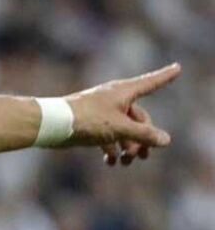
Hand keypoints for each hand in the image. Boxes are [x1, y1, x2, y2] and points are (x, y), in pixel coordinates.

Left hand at [64, 63, 181, 165]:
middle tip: (143, 157)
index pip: (150, 83)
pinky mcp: (91, 124)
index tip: (178, 67)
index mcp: (123, 92)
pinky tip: (111, 162)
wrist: (52, 125)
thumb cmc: (87, 120)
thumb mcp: (120, 128)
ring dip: (128, 147)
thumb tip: (166, 140)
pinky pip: (108, 137)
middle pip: (139, 118)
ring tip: (127, 162)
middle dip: (143, 139)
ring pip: (124, 130)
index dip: (165, 76)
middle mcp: (114, 99)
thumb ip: (144, 134)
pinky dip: (112, 149)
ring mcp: (102, 112)